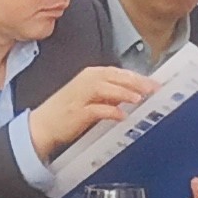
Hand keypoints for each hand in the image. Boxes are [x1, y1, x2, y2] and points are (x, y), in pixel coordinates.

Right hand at [26, 64, 156, 158]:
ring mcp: (80, 96)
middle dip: (135, 82)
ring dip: (123, 93)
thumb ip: (111, 94)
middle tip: (153, 89)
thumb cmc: (67, 111)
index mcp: (90, 75)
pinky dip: (110, 111)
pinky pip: (96, 109)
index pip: (118, 72)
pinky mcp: (76, 113)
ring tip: (139, 98)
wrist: (43, 125)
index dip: (138, 77)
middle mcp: (86, 82)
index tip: (155, 83)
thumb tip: (134, 93)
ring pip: (106, 89)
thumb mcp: (92, 97)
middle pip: (114, 77)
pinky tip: (121, 115)